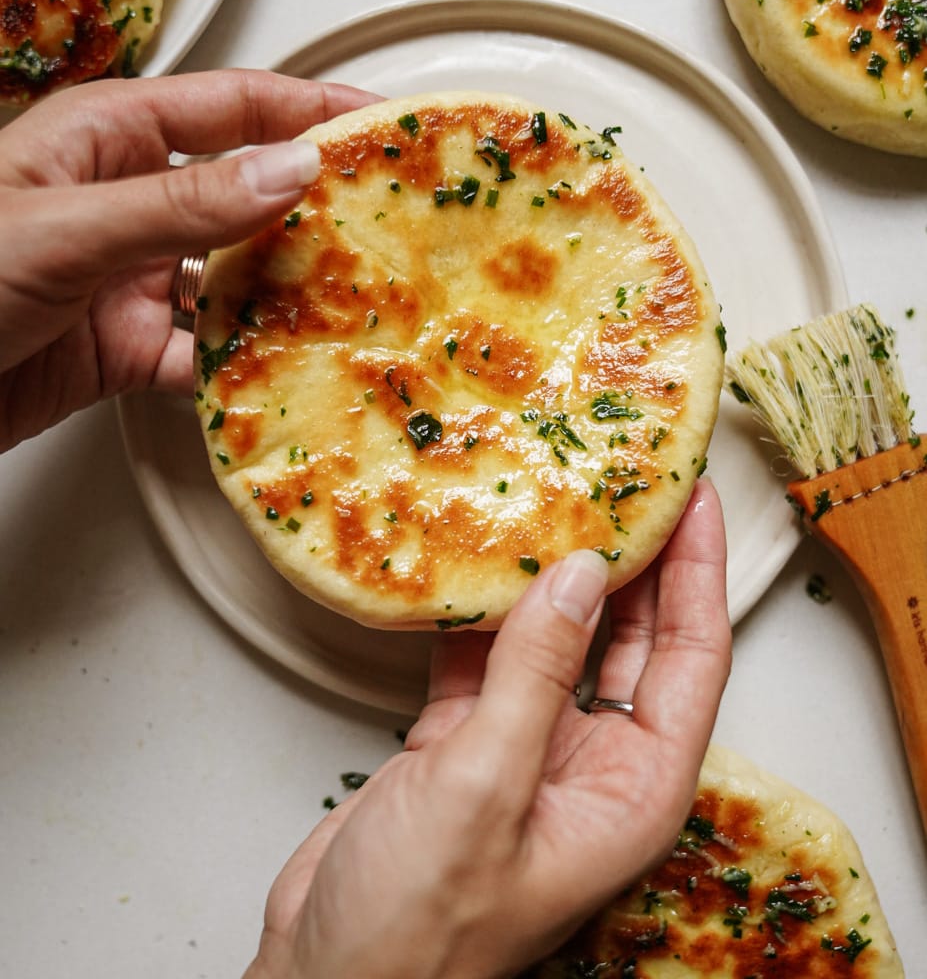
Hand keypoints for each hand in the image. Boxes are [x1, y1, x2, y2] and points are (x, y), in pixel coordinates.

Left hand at [0, 69, 375, 450]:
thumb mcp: (63, 228)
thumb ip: (182, 204)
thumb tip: (289, 169)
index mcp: (109, 138)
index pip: (234, 106)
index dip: (311, 109)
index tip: (380, 122)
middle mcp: (127, 203)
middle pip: (246, 194)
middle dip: (315, 210)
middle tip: (390, 227)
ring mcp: (127, 277)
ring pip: (232, 280)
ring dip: (284, 297)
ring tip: (347, 308)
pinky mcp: (121, 348)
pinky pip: (200, 353)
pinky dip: (238, 367)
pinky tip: (274, 375)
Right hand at [246, 479, 730, 978]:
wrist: (328, 978)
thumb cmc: (418, 930)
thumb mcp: (485, 789)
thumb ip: (535, 675)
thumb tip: (581, 574)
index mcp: (633, 789)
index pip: (694, 659)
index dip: (699, 573)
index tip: (692, 499)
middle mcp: (592, 764)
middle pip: (635, 640)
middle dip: (635, 561)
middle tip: (627, 482)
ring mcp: (527, 749)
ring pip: (558, 640)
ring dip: (553, 577)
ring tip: (553, 499)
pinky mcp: (465, 743)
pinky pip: (488, 656)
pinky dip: (481, 611)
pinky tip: (473, 561)